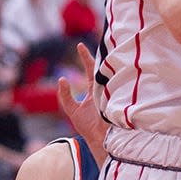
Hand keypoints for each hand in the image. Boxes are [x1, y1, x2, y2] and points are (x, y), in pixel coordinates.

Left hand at [57, 42, 107, 159]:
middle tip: (100, 39)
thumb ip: (65, 96)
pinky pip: (118, 84)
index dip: (85, 57)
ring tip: (109, 48)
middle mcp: (104, 88)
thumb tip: (62, 79)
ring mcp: (112, 92)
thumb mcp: (72, 110)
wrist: (100, 140)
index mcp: (94, 90)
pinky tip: (117, 65)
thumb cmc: (88, 127)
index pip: (90, 69)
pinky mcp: (118, 98)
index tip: (79, 45)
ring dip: (111, 61)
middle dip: (101, 53)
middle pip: (103, 67)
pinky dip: (118, 76)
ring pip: (112, 73)